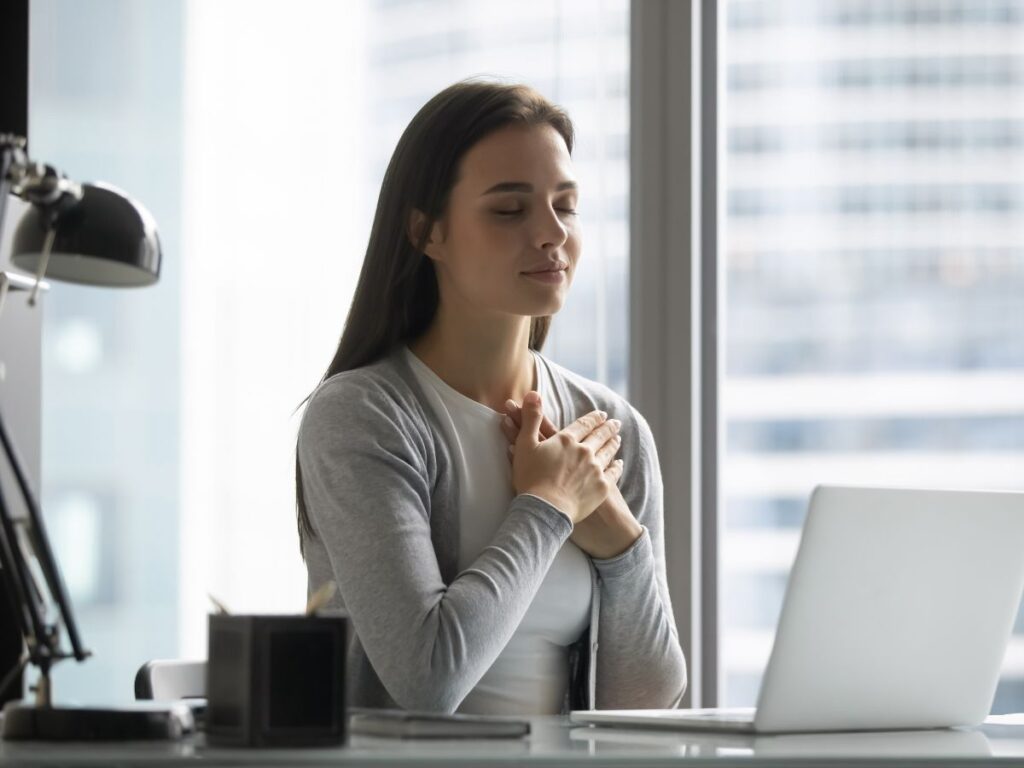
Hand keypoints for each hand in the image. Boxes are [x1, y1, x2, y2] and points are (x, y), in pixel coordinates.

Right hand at [502, 398, 642, 559]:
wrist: (544, 509)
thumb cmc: (530, 478)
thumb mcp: (525, 444)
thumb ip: (531, 418)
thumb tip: (533, 393)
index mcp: (567, 440)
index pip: (584, 424)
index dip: (594, 418)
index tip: (602, 415)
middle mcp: (585, 451)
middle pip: (600, 436)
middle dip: (608, 427)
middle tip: (616, 423)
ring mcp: (595, 469)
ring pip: (608, 452)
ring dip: (614, 443)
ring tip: (618, 438)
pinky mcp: (601, 487)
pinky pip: (613, 473)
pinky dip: (617, 466)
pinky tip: (619, 463)